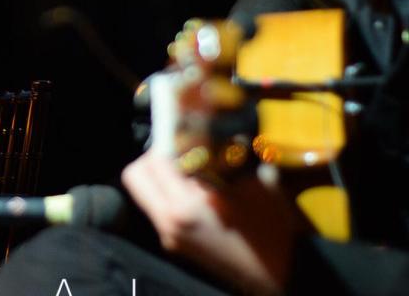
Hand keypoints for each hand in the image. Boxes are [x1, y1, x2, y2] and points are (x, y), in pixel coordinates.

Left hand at [122, 151, 297, 294]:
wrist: (274, 277)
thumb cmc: (269, 231)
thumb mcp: (252, 186)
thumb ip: (224, 158)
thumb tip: (208, 133)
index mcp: (183, 208)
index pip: (152, 162)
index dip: (166, 142)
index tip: (182, 134)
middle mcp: (167, 222)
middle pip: (136, 176)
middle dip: (154, 159)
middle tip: (178, 151)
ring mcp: (168, 235)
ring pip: (145, 193)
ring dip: (161, 176)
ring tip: (191, 170)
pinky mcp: (174, 243)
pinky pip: (158, 208)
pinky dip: (169, 193)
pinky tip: (198, 191)